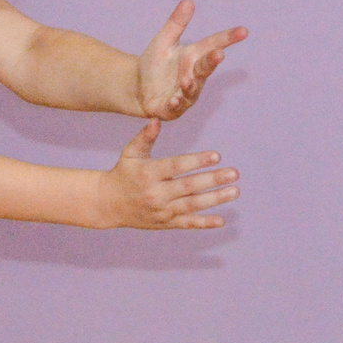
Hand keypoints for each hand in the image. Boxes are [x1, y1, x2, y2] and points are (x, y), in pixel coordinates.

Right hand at [99, 121, 238, 229]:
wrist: (108, 204)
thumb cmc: (123, 173)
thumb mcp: (131, 153)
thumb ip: (146, 137)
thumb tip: (158, 119)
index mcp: (148, 174)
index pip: (177, 166)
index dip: (197, 161)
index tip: (217, 155)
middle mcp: (156, 194)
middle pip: (189, 186)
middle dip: (213, 180)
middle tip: (234, 173)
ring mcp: (161, 211)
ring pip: (192, 205)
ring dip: (215, 199)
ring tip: (235, 190)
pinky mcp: (164, 224)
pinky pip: (187, 224)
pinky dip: (204, 223)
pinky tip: (221, 220)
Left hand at [136, 0, 247, 120]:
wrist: (136, 86)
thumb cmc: (155, 63)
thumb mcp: (164, 40)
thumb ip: (176, 23)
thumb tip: (189, 0)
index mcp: (195, 56)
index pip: (214, 44)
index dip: (229, 38)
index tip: (244, 31)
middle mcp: (194, 75)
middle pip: (206, 67)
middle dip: (212, 62)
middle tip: (219, 54)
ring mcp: (186, 93)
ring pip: (192, 90)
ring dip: (191, 85)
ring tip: (187, 79)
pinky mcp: (172, 108)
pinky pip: (176, 106)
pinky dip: (176, 103)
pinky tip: (174, 99)